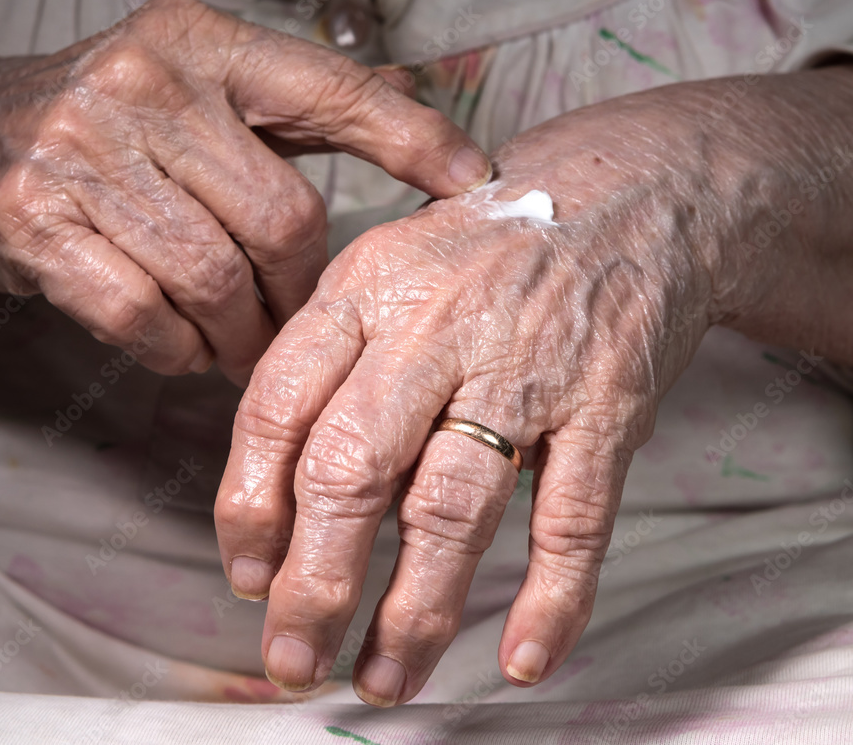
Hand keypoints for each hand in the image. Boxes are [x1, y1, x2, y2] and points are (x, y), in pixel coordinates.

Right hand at [0, 0, 488, 382]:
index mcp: (202, 42)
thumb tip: (417, 144)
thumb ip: (287, 120)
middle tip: (296, 322)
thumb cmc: (106, 131)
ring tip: (243, 344)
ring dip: (241, 333)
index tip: (473, 181)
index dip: (411, 138)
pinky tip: (184, 346)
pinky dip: (177, 349)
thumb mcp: (194, 93)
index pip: (330, 90)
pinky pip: (144, 316)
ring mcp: (82, 152)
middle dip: (299, 292)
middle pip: (280, 218)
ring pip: (215, 278)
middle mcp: (145, 85)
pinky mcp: (33, 222)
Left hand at [215, 93, 728, 702]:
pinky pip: (576, 516)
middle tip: (292, 657)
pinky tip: (521, 660)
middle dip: (314, 582)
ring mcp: (526, 368)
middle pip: (352, 468)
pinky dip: (551, 598)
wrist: (628, 194)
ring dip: (414, 610)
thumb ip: (330, 356)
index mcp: (364, 289)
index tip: (245, 576)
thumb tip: (276, 486)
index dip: (248, 503)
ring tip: (383, 678)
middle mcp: (436, 327)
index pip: (277, 405)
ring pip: (454, 508)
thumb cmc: (484, 248)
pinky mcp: (608, 404)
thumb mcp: (388, 264)